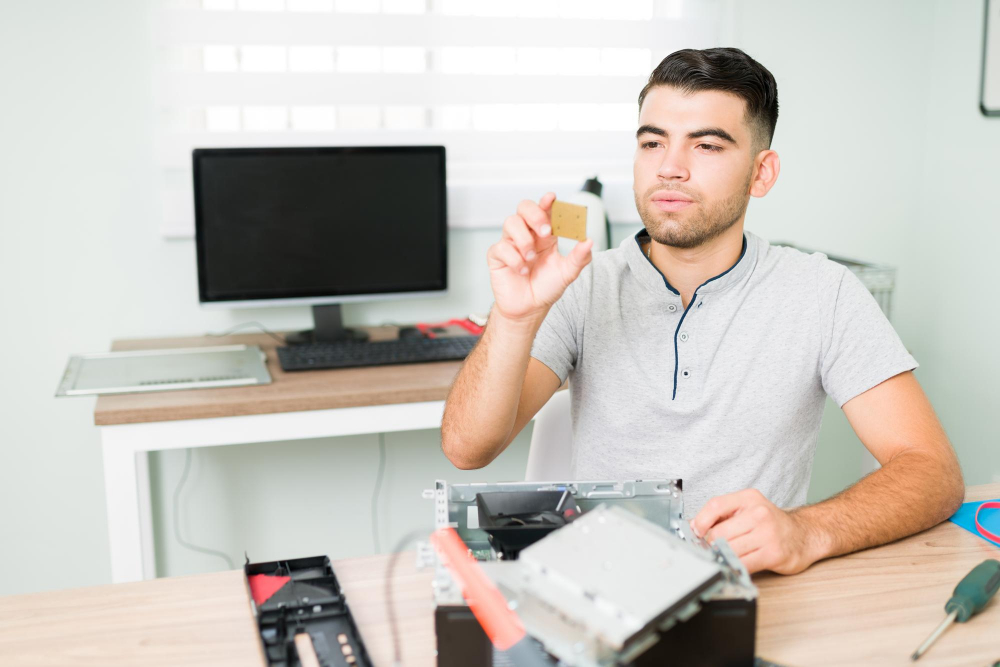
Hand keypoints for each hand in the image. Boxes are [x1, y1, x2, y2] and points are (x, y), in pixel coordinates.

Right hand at [486, 192, 593, 321]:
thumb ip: (579, 258)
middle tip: (546, 231)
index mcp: (545, 235)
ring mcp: (510, 243)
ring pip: (511, 222)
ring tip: (531, 258)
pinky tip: (522, 271)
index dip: (547, 202)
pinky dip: (514, 259)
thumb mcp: (567, 273)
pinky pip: (501, 247)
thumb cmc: (546, 288)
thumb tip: (589, 241)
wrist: (529, 309)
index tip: (551, 198)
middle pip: (524, 208)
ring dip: (524, 240)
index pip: (545, 211)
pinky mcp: (497, 256)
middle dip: (535, 214)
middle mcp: (527, 234)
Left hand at [689, 489, 824, 574]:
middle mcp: (759, 514)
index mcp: (749, 499)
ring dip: (722, 556)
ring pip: (730, 549)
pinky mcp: (773, 554)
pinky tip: (735, 565)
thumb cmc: (772, 524)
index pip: (715, 505)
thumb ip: (722, 515)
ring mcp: (767, 534)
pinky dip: (735, 566)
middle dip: (712, 544)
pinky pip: (744, 563)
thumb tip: (694, 526)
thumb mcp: (748, 509)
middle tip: (712, 548)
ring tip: (724, 556)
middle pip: (720, 532)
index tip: (697, 532)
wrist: (805, 535)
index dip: (701, 521)